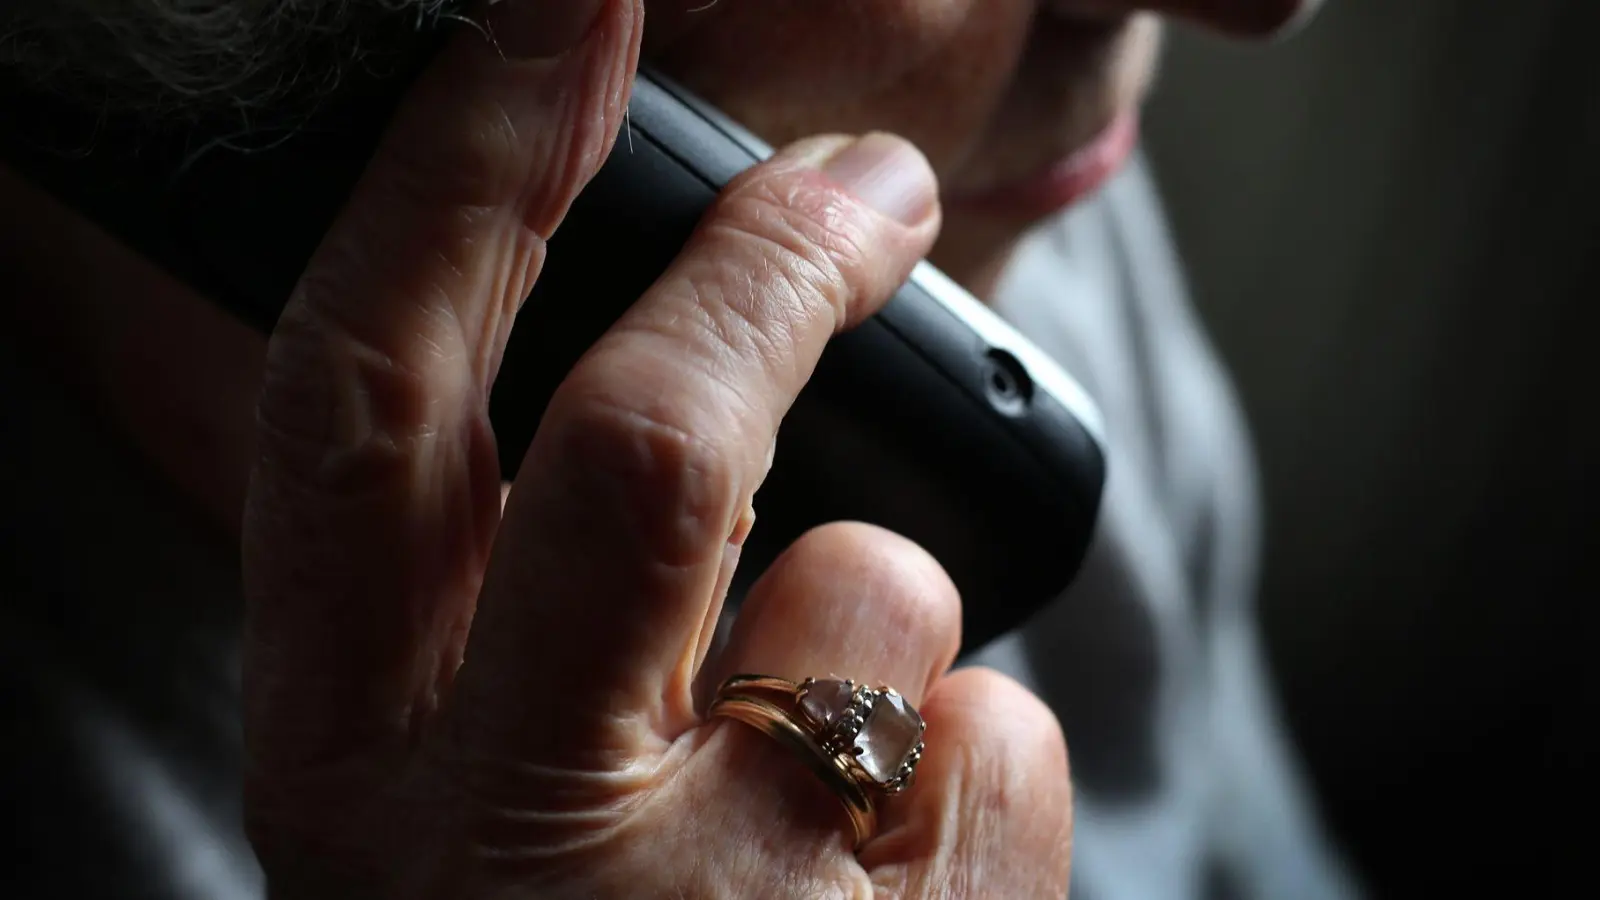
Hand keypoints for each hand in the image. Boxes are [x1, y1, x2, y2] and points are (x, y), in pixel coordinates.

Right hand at [240, 2, 1072, 896]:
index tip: (560, 12)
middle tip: (869, 186)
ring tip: (825, 766)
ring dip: (883, 617)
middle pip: (639, 445)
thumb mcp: (472, 787)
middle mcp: (492, 851)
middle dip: (765, 265)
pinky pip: (1001, 735)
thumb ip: (519, 597)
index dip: (463, 173)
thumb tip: (677, 382)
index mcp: (350, 767)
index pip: (369, 403)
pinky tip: (897, 878)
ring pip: (874, 590)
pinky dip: (978, 760)